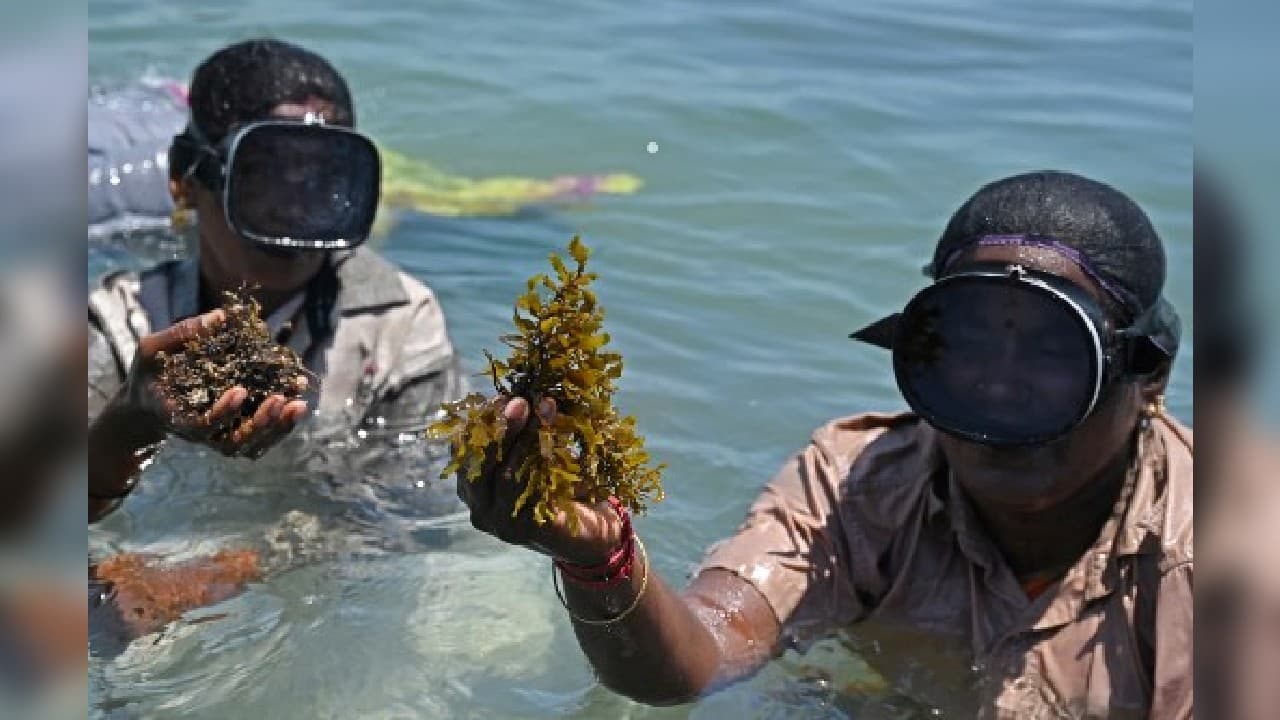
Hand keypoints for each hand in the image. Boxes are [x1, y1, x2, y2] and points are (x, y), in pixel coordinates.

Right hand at [114, 309, 309, 458]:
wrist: (148, 402)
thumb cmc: (148, 374)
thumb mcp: (151, 351)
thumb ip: (182, 334)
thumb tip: (222, 315)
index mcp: (176, 416)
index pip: (201, 426)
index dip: (222, 413)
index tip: (240, 391)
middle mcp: (200, 434)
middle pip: (233, 443)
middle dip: (260, 423)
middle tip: (280, 398)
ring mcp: (218, 438)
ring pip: (251, 445)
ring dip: (277, 426)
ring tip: (299, 402)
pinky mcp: (234, 434)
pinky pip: (261, 439)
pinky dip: (281, 424)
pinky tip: (298, 400)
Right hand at [458, 396, 624, 564]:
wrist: (593, 534)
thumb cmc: (564, 488)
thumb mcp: (541, 453)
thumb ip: (528, 430)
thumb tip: (530, 391)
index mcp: (474, 485)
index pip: (463, 448)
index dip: (482, 419)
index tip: (505, 395)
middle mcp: (478, 505)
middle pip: (476, 462)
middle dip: (500, 426)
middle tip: (521, 401)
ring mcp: (497, 522)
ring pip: (502, 475)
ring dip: (525, 438)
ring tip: (544, 408)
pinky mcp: (521, 531)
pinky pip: (528, 492)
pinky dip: (542, 461)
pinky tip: (556, 439)